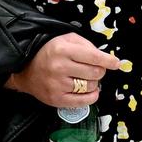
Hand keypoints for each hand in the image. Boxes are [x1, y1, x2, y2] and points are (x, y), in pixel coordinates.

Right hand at [5, 33, 121, 107]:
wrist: (25, 69)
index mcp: (63, 50)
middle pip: (95, 73)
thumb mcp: (66, 39)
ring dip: (93, 83)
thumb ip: (86, 45)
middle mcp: (60, 67)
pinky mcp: (56, 99)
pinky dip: (91, 96)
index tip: (116, 63)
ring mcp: (57, 85)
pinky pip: (83, 101)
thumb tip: (104, 57)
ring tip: (85, 78)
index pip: (94, 57)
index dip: (108, 61)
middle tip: (94, 69)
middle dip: (99, 71)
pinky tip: (89, 91)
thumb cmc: (49, 52)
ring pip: (90, 87)